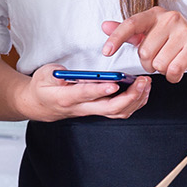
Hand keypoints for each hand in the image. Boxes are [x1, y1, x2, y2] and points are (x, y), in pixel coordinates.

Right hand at [13, 63, 150, 121]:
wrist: (41, 105)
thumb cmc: (43, 88)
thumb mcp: (42, 76)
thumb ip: (54, 74)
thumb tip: (64, 73)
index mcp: (67, 98)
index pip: (85, 95)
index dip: (99, 90)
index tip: (113, 83)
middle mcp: (82, 108)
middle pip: (110, 108)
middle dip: (129, 96)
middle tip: (141, 81)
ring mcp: (92, 111)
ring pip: (118, 112)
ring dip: (136, 100)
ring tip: (145, 83)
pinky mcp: (99, 110)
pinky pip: (120, 111)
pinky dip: (135, 102)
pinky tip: (141, 90)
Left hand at [101, 8, 186, 81]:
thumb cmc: (176, 42)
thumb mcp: (152, 35)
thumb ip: (130, 33)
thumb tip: (105, 26)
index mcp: (155, 15)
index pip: (131, 24)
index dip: (116, 38)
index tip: (106, 52)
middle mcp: (169, 18)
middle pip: (144, 52)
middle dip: (149, 63)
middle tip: (161, 58)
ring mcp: (184, 30)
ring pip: (158, 63)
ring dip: (163, 70)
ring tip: (172, 61)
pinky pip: (173, 70)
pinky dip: (174, 76)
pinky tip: (179, 69)